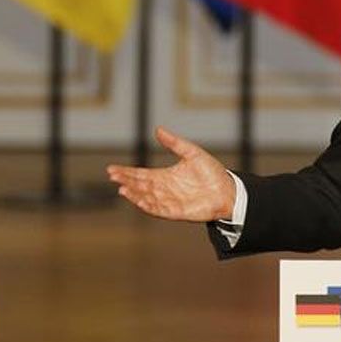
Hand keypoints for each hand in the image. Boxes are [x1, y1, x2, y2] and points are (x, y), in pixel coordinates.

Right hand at [106, 126, 236, 222]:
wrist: (228, 191)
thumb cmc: (211, 172)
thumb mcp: (192, 152)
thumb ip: (174, 143)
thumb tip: (158, 129)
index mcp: (165, 175)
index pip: (141, 174)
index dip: (127, 172)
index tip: (112, 169)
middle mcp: (164, 189)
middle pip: (140, 185)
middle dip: (126, 181)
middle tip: (112, 176)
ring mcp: (169, 201)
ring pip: (146, 198)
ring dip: (134, 194)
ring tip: (122, 189)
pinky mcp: (176, 212)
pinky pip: (158, 210)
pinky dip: (147, 206)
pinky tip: (138, 201)